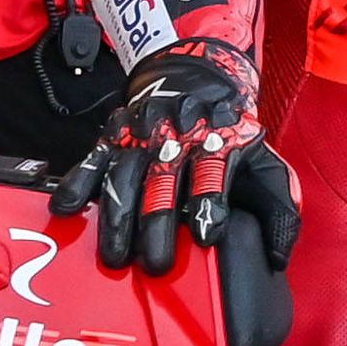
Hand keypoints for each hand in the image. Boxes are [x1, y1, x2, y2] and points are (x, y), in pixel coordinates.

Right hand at [47, 41, 295, 277]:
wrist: (196, 80)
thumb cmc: (233, 137)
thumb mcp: (266, 164)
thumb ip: (280, 209)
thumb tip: (279, 255)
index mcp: (217, 141)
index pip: (213, 172)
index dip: (210, 203)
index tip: (206, 236)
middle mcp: (176, 135)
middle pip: (164, 181)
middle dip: (158, 224)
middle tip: (155, 265)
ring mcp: (141, 135)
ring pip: (125, 176)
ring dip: (118, 218)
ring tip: (116, 258)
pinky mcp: (114, 135)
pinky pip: (92, 159)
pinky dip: (77, 183)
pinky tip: (66, 210)